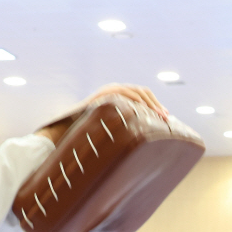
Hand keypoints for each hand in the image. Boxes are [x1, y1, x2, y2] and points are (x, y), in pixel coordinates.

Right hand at [35, 84, 168, 142]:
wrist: (65, 131)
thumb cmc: (87, 135)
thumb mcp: (111, 130)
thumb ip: (123, 128)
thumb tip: (143, 141)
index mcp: (117, 97)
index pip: (141, 95)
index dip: (155, 105)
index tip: (166, 117)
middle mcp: (113, 90)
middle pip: (142, 91)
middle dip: (156, 104)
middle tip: (166, 118)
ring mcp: (108, 91)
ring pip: (136, 92)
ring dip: (150, 103)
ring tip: (159, 116)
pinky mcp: (103, 95)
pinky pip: (125, 95)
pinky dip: (137, 102)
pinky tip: (145, 114)